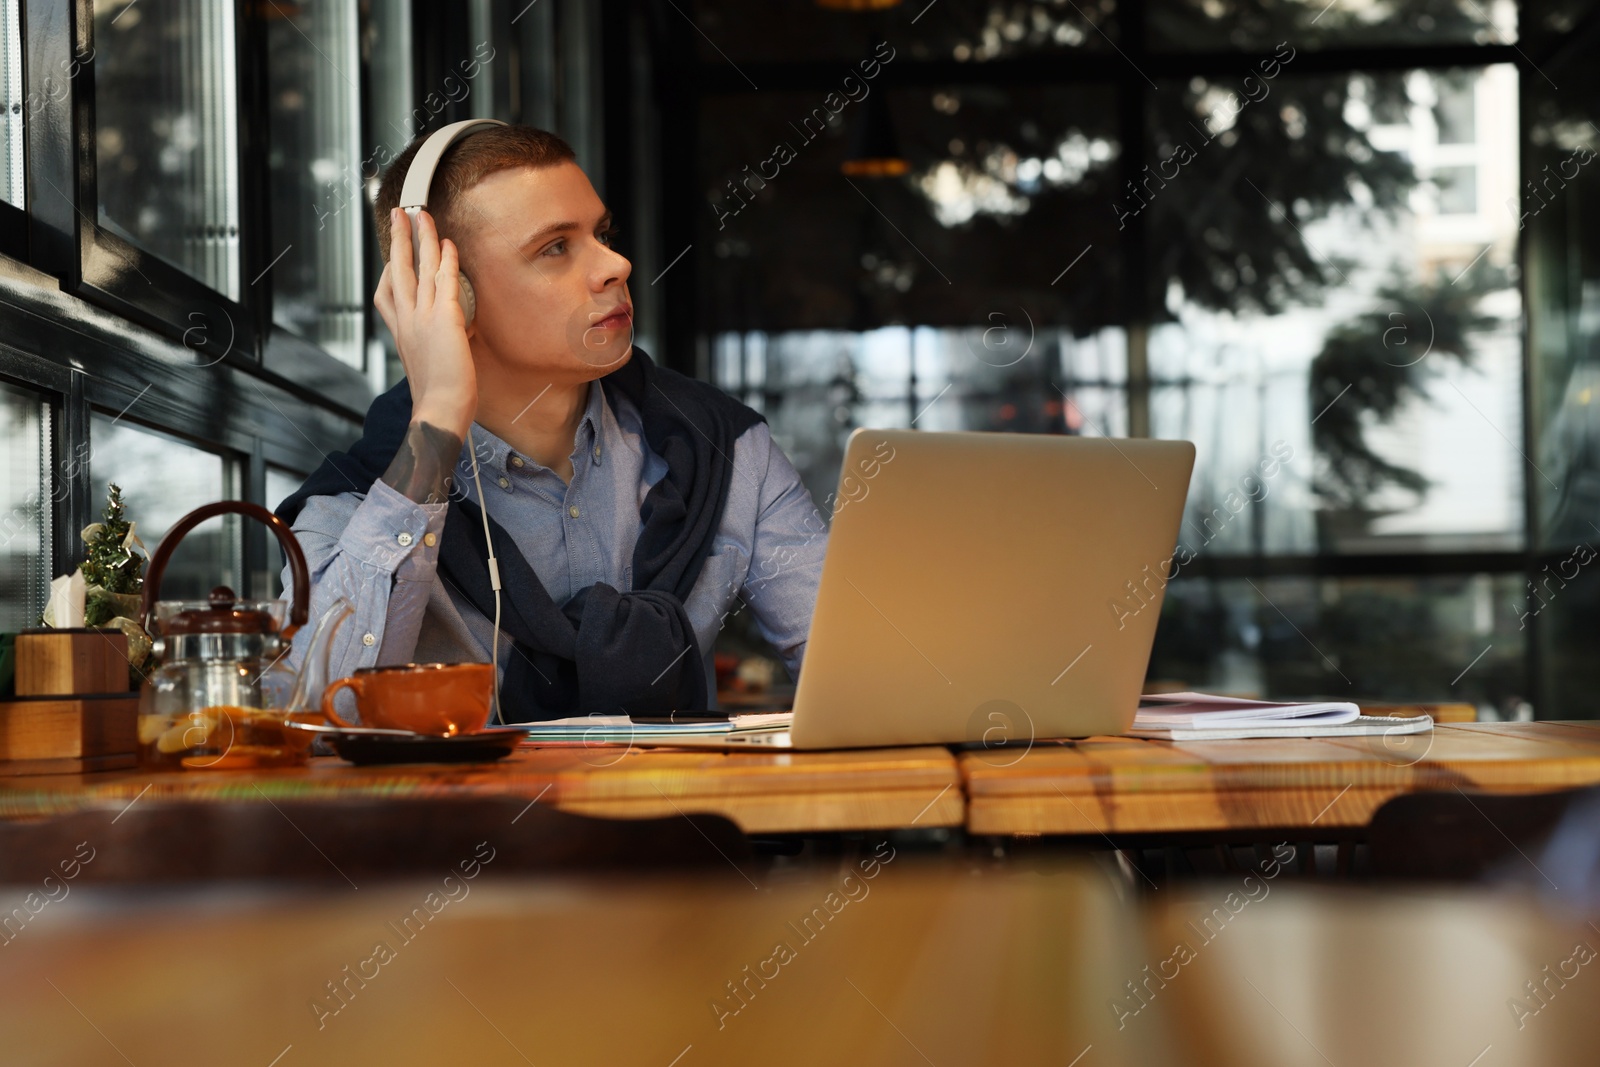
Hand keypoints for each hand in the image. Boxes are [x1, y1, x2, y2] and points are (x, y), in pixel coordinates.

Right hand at [373, 207, 476, 438]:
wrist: (440, 411)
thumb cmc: (440, 397)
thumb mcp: (432, 365)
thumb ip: (438, 344)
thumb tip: (457, 334)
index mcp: (401, 334)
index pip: (385, 295)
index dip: (388, 271)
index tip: (392, 254)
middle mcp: (407, 321)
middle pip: (396, 269)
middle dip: (397, 239)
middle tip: (399, 214)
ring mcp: (423, 318)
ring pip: (418, 267)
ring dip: (422, 238)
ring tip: (422, 215)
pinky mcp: (444, 319)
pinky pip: (444, 280)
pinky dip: (446, 259)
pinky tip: (448, 243)